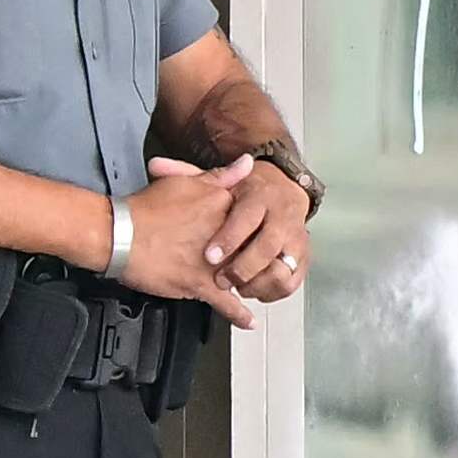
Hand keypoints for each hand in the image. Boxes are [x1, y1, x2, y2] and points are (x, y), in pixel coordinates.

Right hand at [120, 155, 268, 326]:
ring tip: (257, 287)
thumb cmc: (145, 208)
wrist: (118, 233)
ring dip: (251, 282)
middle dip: (258, 257)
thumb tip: (247, 163)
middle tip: (262, 262)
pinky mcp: (199, 284)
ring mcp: (213, 262)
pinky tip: (248, 320)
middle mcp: (224, 235)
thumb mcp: (186, 181)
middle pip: (253, 248)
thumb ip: (221, 175)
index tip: (262, 233)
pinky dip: (238, 313)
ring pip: (244, 275)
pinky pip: (226, 302)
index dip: (258, 228)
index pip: (254, 217)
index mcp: (223, 206)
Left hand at [160, 150, 313, 304]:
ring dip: (257, 283)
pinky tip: (252, 292)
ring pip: (282, 268)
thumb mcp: (219, 182)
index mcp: (261, 197)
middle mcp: (282, 217)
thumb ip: (187, 175)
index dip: (228, 238)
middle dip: (242, 267)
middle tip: (221, 279)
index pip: (247, 218)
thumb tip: (156, 165)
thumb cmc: (248, 193)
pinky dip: (271, 291)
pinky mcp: (301, 259)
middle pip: (268, 246)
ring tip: (237, 287)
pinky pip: (290, 282)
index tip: (209, 255)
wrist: (285, 193)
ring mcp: (295, 239)